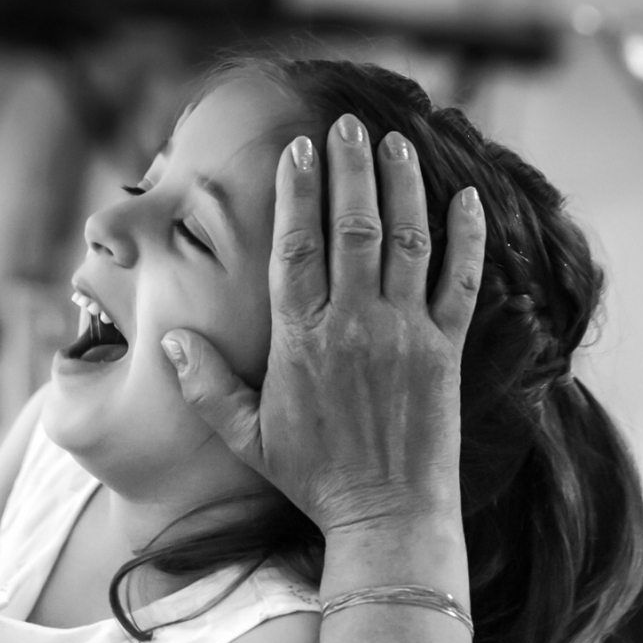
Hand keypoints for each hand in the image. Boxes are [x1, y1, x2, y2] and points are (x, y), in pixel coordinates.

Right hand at [162, 114, 485, 537]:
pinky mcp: (446, 349)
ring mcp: (406, 333)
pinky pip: (462, 280)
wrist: (387, 516)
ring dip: (403, 186)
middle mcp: (355, 326)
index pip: (297, 248)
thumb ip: (206, 386)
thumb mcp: (245, 438)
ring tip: (396, 143)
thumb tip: (174, 339)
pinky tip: (467, 197)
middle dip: (351, 169)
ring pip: (407, 241)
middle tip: (348, 126)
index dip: (299, 193)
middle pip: (353, 227)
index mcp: (301, 341)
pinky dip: (467, 236)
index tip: (301, 151)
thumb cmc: (312, 479)